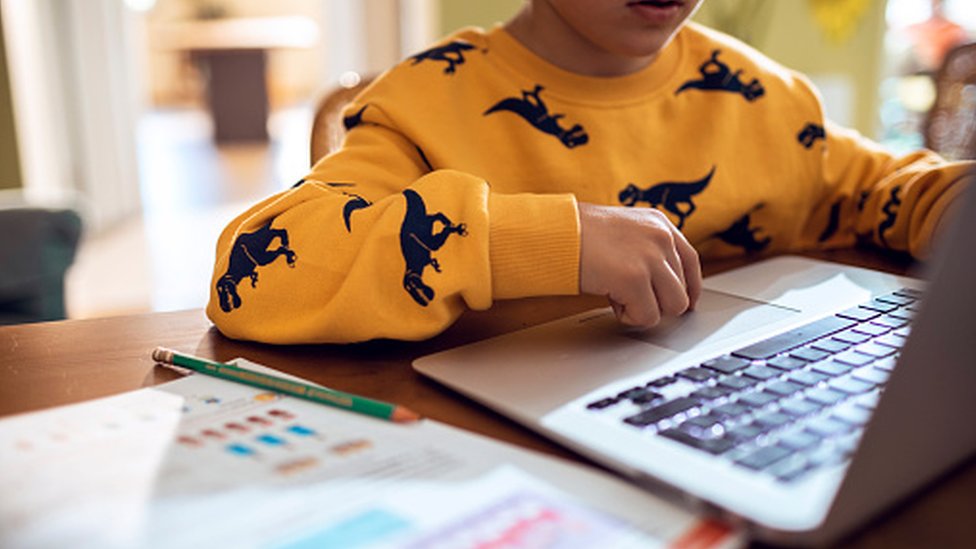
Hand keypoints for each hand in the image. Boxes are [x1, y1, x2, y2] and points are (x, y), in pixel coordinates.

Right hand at [578, 202, 701, 328]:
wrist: (555, 234)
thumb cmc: (579, 235)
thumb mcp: (624, 231)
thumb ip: (647, 249)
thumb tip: (663, 283)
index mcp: (659, 224)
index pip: (691, 261)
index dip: (689, 288)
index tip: (685, 302)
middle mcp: (660, 238)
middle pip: (682, 290)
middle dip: (657, 300)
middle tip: (628, 295)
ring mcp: (650, 258)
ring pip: (672, 307)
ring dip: (645, 309)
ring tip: (619, 296)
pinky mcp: (635, 279)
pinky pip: (648, 316)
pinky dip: (629, 315)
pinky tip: (611, 299)